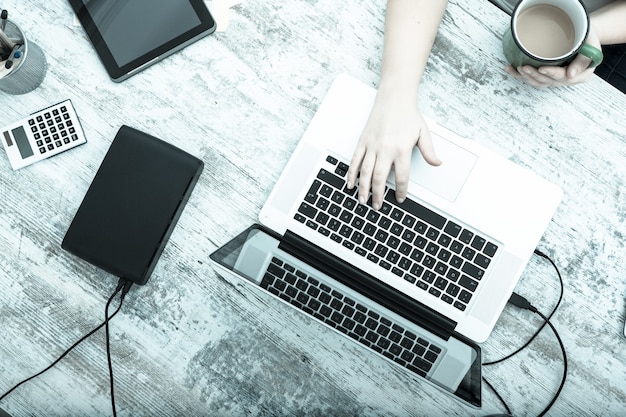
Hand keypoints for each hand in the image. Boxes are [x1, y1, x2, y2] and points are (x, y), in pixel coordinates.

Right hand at [347, 94, 440, 209]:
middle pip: (380, 178)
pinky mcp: (363, 141)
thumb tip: (437, 163)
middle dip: (378, 195)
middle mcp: (385, 149)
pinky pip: (355, 160)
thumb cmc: (408, 114)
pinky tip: (351, 183)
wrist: (394, 98)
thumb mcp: (423, 132)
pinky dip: (352, 173)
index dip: (400, 190)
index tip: (399, 198)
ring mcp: (372, 146)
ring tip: (362, 200)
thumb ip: (429, 150)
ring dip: (363, 188)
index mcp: (401, 149)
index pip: (401, 176)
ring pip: (365, 172)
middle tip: (377, 206)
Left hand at [504, 25, 601, 87]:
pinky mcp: (546, 75)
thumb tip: (570, 76)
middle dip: (535, 75)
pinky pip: (533, 78)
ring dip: (526, 77)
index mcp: (580, 75)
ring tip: (517, 69)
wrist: (584, 36)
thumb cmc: (588, 38)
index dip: (552, 73)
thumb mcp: (591, 45)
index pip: (564, 76)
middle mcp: (567, 79)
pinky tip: (510, 69)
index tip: (542, 69)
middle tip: (524, 67)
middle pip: (549, 81)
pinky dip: (520, 75)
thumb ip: (584, 60)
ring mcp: (556, 79)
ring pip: (539, 82)